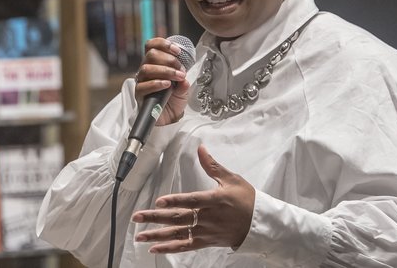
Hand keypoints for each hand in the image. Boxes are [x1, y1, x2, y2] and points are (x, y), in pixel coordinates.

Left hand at [131, 145, 255, 252]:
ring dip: (157, 236)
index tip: (159, 202)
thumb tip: (201, 148)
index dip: (175, 202)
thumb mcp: (232, 179)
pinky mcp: (206, 241)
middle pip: (178, 218)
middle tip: (136, 217)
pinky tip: (155, 248)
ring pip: (178, 234)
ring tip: (139, 235)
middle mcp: (208, 218)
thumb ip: (213, 166)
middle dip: (155, 218)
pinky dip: (170, 248)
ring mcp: (206, 231)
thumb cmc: (247, 199)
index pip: (191, 201)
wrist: (259, 224)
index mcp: (214, 200)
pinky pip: (186, 246)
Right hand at [134, 37, 189, 125]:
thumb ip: (183, 82)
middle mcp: (146, 70)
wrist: (169, 118)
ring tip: (177, 77)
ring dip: (165, 71)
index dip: (163, 44)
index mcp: (155, 63)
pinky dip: (156, 83)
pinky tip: (167, 85)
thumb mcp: (183, 89)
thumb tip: (184, 78)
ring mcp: (141, 82)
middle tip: (181, 70)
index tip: (177, 51)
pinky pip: (142, 86)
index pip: (151, 46)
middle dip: (169, 59)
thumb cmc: (173, 99)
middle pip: (151, 55)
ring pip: (146, 68)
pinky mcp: (139, 95)